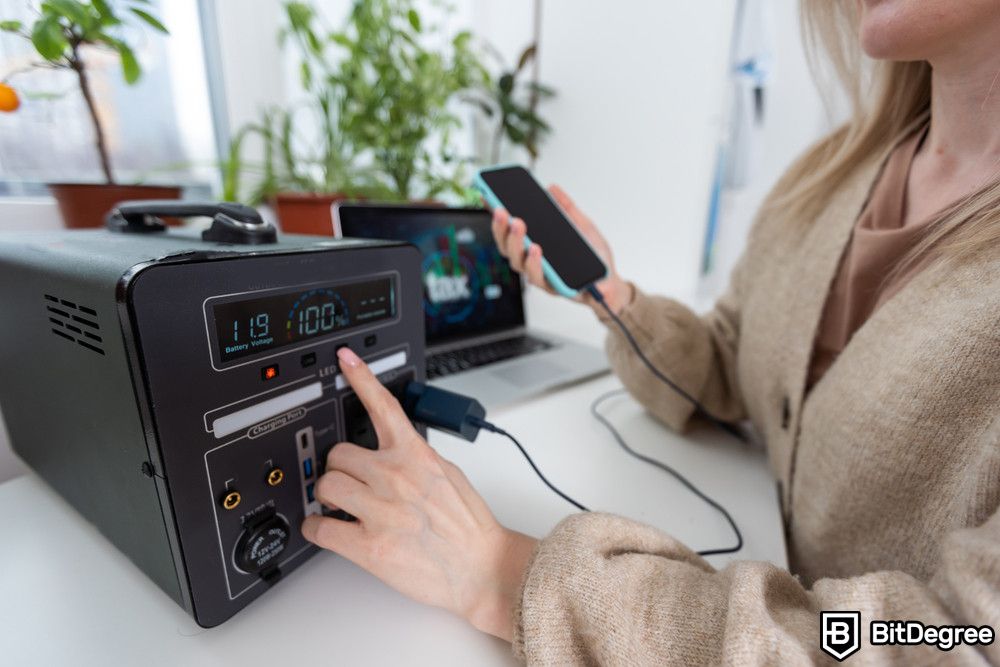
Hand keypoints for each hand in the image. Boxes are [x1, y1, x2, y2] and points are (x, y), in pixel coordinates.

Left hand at [302, 347, 537, 640]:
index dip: (361, 378)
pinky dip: (318, 529)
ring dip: (330, 497)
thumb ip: (415, 458)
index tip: (345, 361)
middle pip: (338, 455)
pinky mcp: (369, 547)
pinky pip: (320, 528)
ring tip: (345, 508)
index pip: (383, 406)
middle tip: (352, 483)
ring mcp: (380, 511)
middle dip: (341, 469)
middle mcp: (395, 478)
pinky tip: (331, 530)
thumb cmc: (469, 526)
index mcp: (416, 456)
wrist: (482, 568)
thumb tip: (391, 450)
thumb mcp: (448, 474)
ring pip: (326, 486)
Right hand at [490, 184, 632, 314]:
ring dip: (516, 243)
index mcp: (534, 246)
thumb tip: (552, 188)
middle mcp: (532, 262)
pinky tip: (536, 249)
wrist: (612, 281)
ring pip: (517, 263)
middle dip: (501, 228)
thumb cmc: (594, 256)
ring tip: (518, 225)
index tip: (487, 197)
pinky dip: (534, 263)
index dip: (496, 216)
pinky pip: (537, 278)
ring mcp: (540, 276)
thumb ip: (566, 208)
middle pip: (507, 247)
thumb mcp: (582, 225)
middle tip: (502, 211)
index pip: (510, 231)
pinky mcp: (552, 288)